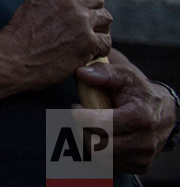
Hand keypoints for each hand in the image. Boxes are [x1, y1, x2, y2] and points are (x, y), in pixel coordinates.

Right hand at [0, 0, 111, 90]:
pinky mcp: (88, 43)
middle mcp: (70, 2)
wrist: (13, 60)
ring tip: (89, 36)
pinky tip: (89, 51)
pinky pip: (106, 41)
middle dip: (92, 9)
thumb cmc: (18, 35)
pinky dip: (100, 47)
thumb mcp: (32, 4)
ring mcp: (81, 23)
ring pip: (106, 18)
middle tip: (85, 22)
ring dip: (99, 27)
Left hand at [76, 49, 176, 172]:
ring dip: (89, 141)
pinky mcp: (140, 166)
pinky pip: (110, 165)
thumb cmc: (140, 93)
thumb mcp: (125, 77)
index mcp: (140, 118)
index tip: (77, 107)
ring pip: (101, 157)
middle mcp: (144, 142)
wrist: (163, 113)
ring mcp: (143, 157)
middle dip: (82, 130)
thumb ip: (103, 73)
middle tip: (81, 118)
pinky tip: (102, 137)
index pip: (101, 125)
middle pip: (98, 145)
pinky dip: (101, 152)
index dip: (81, 116)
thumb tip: (82, 73)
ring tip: (91, 126)